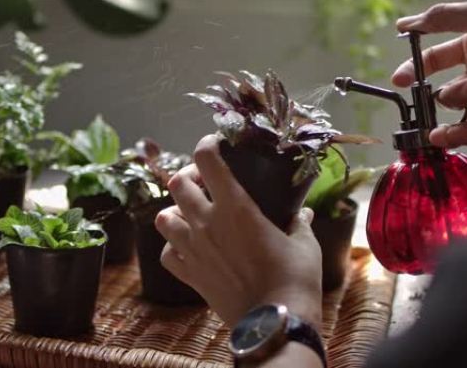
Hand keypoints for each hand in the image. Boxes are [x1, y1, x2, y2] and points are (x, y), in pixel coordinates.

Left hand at [154, 134, 322, 327]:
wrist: (274, 321)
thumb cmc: (294, 278)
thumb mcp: (304, 243)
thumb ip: (299, 222)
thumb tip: (303, 213)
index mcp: (235, 207)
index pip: (207, 160)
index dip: (207, 144)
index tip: (215, 143)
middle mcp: (206, 223)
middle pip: (177, 183)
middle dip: (189, 177)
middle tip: (204, 183)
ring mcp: (192, 249)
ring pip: (162, 217)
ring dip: (175, 211)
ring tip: (191, 215)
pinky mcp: (188, 274)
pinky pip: (166, 254)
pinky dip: (173, 248)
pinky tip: (189, 249)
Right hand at [392, 0, 466, 147]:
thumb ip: (441, 18)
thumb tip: (405, 24)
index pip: (434, 61)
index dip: (414, 69)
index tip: (399, 79)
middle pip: (441, 90)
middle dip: (429, 93)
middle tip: (420, 95)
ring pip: (455, 111)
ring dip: (452, 104)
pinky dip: (455, 136)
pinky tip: (438, 135)